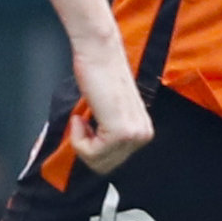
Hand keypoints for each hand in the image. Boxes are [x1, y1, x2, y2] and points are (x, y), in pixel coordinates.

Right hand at [65, 41, 152, 176]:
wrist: (98, 54)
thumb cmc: (97, 74)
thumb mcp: (105, 111)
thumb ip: (105, 133)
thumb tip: (90, 152)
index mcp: (142, 131)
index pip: (112, 161)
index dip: (90, 147)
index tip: (84, 126)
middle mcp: (143, 134)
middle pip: (105, 166)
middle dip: (84, 147)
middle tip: (80, 123)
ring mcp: (134, 134)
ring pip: (98, 162)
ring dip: (80, 141)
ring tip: (81, 118)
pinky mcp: (120, 132)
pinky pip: (91, 153)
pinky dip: (78, 138)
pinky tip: (80, 118)